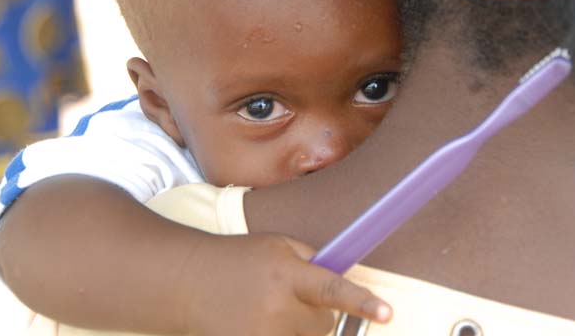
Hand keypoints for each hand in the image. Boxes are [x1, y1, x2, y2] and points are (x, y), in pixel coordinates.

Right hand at [179, 233, 392, 335]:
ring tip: (267, 313)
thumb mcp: (277, 246)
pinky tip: (257, 323)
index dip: (362, 302)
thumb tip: (343, 281)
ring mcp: (259, 335)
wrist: (187, 280)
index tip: (388, 314)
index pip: (332, 289)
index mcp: (285, 273)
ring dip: (296, 332)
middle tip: (287, 300)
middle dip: (314, 316)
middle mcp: (275, 307)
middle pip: (323, 326)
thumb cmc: (239, 259)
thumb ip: (311, 262)